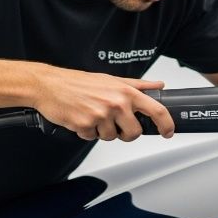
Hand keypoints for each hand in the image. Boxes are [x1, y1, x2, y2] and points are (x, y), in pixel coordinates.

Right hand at [32, 66, 175, 140]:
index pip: (157, 110)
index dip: (167, 124)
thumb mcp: (112, 79)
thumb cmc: (79, 82)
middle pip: (134, 132)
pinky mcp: (85, 125)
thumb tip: (158, 87)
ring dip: (103, 131)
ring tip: (93, 115)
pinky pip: (93, 138)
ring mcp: (101, 115)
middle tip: (115, 124)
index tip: (168, 131)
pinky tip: (82, 118)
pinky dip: (88, 132)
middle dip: (126, 133)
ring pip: (112, 137)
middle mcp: (116, 103)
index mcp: (126, 92)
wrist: (49, 85)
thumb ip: (138, 85)